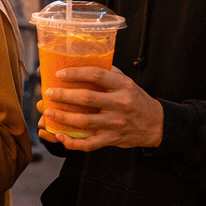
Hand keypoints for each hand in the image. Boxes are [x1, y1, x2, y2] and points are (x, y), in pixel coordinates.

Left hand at [39, 66, 162, 150]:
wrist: (156, 124)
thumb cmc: (136, 99)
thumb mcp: (127, 82)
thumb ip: (108, 73)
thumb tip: (82, 61)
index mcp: (123, 86)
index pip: (96, 75)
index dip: (76, 73)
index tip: (59, 74)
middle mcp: (120, 104)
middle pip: (87, 98)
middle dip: (63, 95)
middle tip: (49, 93)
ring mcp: (116, 123)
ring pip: (84, 121)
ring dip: (63, 117)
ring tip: (49, 112)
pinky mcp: (112, 139)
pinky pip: (89, 143)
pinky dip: (73, 142)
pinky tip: (60, 136)